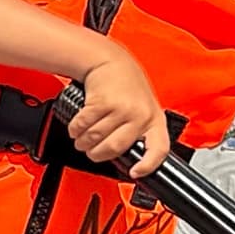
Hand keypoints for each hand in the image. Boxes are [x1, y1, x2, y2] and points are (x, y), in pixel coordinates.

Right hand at [69, 52, 169, 176]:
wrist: (111, 61)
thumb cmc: (128, 87)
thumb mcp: (144, 108)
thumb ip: (140, 131)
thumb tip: (132, 159)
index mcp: (155, 120)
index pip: (158, 149)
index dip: (147, 165)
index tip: (135, 172)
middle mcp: (140, 114)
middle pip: (115, 148)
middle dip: (98, 154)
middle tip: (92, 152)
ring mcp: (121, 108)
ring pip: (96, 138)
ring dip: (83, 143)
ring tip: (82, 140)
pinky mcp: (102, 102)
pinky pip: (83, 125)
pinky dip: (76, 130)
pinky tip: (77, 128)